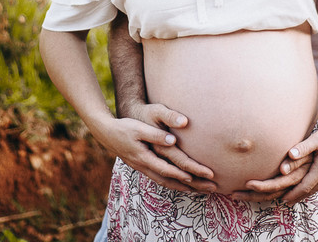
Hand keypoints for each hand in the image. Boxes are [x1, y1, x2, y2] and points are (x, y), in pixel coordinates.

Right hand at [97, 103, 216, 192]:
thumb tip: (173, 140)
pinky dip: (175, 183)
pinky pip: (162, 179)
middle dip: (193, 186)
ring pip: (166, 183)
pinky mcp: (143, 166)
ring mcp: (143, 168)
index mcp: (145, 158)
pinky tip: (183, 184)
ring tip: (202, 190)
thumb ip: (155, 134)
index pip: (170, 169)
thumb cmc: (124, 127)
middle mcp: (145, 167)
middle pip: (171, 181)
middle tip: (211, 189)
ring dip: (185, 187)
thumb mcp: (138, 127)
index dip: (187, 174)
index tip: (204, 175)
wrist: (106, 132)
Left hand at [236, 119, 317, 203]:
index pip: (305, 187)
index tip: (283, 200)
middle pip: (311, 190)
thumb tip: (289, 155)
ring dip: (306, 192)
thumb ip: (302, 148)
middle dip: (298, 197)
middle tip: (286, 202)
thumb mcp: (317, 139)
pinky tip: (312, 185)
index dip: (293, 194)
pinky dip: (315, 186)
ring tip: (296, 196)